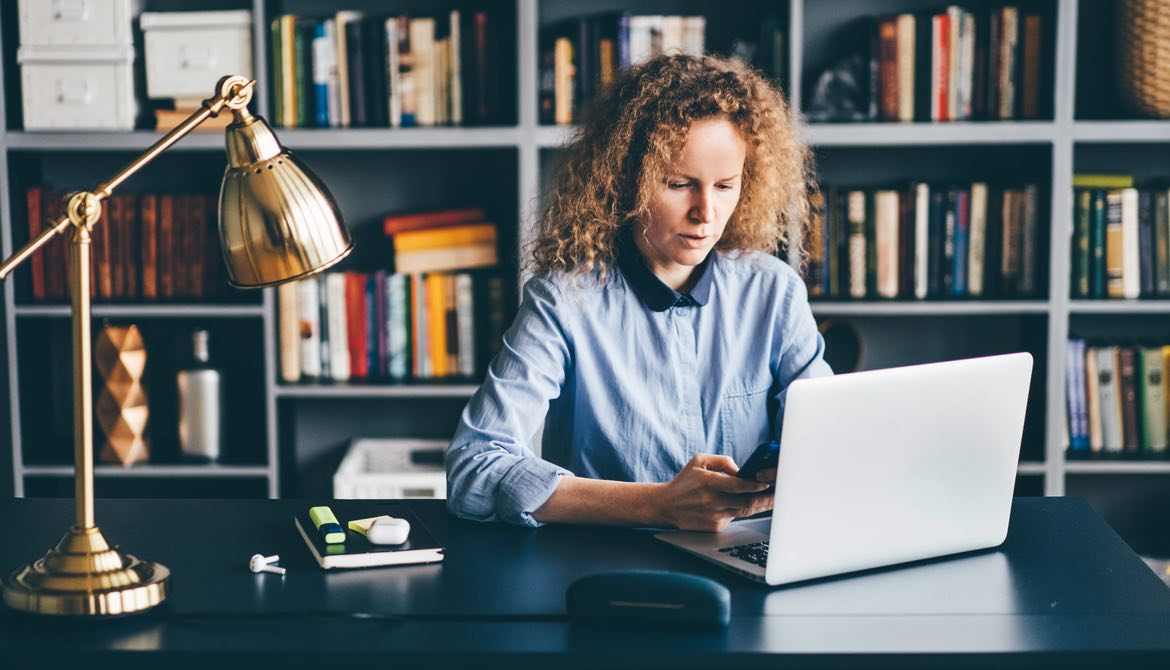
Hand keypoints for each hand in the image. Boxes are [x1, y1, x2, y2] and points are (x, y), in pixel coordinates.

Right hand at [655, 454, 773, 531]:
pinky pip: (734, 518)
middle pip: (747, 502)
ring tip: (774, 500)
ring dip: (761, 506)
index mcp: (709, 482)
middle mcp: (712, 501)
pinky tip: (754, 505)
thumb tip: (742, 469)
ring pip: (745, 512)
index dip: (756, 485)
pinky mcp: (715, 527)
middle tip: (779, 493)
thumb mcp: (699, 461)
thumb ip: (722, 460)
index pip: (738, 485)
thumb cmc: (684, 482)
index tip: (768, 482)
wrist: (666, 506)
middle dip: (766, 498)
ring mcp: (714, 516)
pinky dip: (743, 511)